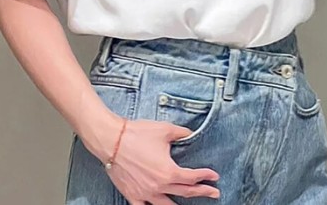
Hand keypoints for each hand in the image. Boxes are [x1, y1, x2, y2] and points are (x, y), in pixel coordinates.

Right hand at [91, 115, 220, 202]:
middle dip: (202, 192)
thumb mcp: (165, 129)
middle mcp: (159, 187)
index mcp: (169, 172)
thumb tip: (191, 134)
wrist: (112, 140)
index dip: (206, 176)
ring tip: (190, 204)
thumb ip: (181, 133)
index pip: (193, 178)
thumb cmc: (137, 134)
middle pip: (185, 193)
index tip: (214, 176)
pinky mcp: (133, 195)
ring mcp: (145, 194)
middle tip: (213, 193)